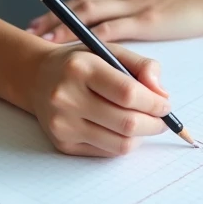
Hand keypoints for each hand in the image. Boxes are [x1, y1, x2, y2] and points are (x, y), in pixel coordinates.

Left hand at [26, 0, 202, 43]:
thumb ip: (143, 16)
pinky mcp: (148, 19)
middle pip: (81, 4)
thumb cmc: (197, 3)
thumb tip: (127, 37)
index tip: (41, 21)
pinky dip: (93, 40)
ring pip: (90, 13)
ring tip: (43, 40)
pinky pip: (114, 29)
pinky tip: (78, 50)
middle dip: (54, 18)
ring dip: (64, 27)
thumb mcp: (163, 6)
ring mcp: (136, 6)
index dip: (64, 10)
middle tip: (30, 32)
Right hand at [29, 43, 170, 156]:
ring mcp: (62, 124)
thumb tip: (162, 94)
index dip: (154, 103)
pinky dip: (122, 142)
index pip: (128, 93)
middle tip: (162, 119)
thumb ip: (141, 66)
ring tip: (144, 123)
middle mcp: (66, 97)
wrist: (37, 77)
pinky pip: (106, 152)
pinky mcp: (62, 143)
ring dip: (141, 136)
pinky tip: (122, 129)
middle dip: (154, 123)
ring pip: (120, 143)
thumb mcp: (109, 51)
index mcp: (80, 68)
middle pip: (126, 123)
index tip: (166, 104)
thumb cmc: (80, 63)